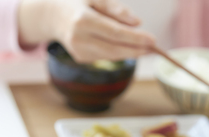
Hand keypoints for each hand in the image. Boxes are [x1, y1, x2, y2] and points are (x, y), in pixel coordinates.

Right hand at [18, 0, 154, 61]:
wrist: (53, 17)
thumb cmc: (79, 3)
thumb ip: (116, 9)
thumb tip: (137, 23)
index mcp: (83, 20)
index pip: (114, 33)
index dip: (135, 39)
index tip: (153, 40)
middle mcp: (78, 39)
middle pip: (114, 49)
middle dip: (136, 50)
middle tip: (154, 48)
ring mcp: (78, 52)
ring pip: (111, 56)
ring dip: (130, 53)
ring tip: (146, 47)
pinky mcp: (80, 59)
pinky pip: (104, 57)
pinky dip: (118, 52)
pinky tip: (127, 46)